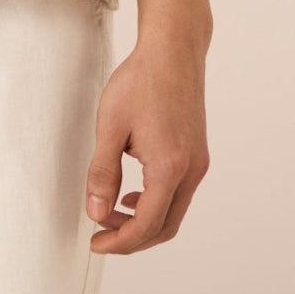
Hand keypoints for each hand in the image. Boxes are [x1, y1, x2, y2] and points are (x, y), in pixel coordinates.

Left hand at [84, 32, 210, 252]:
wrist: (173, 50)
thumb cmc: (140, 81)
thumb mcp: (110, 125)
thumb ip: (102, 172)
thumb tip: (95, 213)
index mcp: (170, 166)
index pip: (146, 224)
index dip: (119, 241)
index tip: (95, 244)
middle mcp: (192, 171)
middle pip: (165, 227)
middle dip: (132, 238)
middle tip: (101, 235)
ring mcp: (199, 163)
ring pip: (174, 213)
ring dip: (145, 222)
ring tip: (112, 211)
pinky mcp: (198, 154)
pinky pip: (179, 194)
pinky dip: (157, 204)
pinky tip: (134, 193)